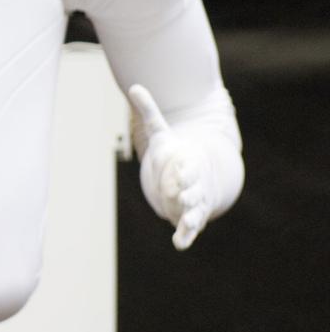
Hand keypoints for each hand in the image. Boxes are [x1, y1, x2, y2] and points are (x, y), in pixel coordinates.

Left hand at [127, 84, 211, 249]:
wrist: (198, 174)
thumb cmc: (175, 152)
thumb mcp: (161, 133)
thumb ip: (149, 112)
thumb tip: (134, 86)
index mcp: (188, 163)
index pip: (187, 166)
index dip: (182, 169)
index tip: (176, 171)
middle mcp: (195, 184)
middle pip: (193, 189)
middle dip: (187, 192)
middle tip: (179, 195)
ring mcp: (194, 202)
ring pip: (194, 210)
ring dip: (190, 216)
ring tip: (183, 223)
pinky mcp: (191, 217)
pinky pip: (190, 228)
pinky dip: (185, 236)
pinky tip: (179, 245)